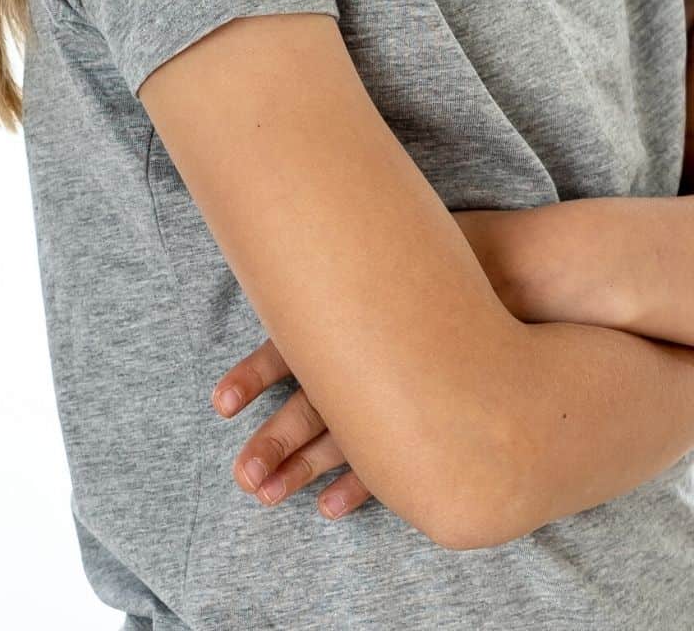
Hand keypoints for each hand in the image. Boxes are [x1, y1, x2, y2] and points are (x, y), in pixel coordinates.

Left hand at [209, 208, 524, 519]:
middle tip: (241, 478)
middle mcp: (374, 355)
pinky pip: (389, 460)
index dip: (254, 375)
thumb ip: (352, 263)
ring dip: (300, 469)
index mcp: (357, 312)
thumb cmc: (459, 260)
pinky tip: (330, 506)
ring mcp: (405, 390)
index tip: (219, 404)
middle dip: (273, 443)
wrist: (536, 281)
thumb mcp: (400, 254)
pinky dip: (358, 484)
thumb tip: (299, 250)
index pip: (294, 348)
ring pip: (343, 440)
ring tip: (265, 495)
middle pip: (312, 404)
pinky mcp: (433, 412)